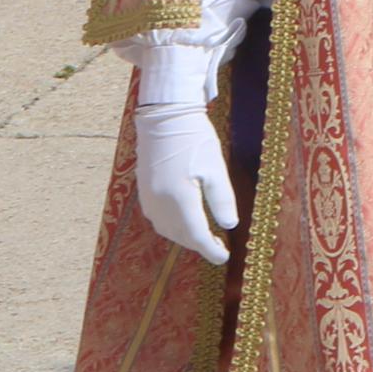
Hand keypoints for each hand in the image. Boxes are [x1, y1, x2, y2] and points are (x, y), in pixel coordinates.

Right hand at [131, 99, 239, 265]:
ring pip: (166, 229)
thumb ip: (221, 199)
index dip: (211, 250)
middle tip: (217, 247)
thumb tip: (229, 224)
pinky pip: (157, 218)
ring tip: (202, 235)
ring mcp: (148, 196)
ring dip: (184, 237)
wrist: (164, 114)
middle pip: (180, 235)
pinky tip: (183, 220)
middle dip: (199, 245)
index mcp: (179, 197)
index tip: (224, 257)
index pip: (197, 235)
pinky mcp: (143, 189)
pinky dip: (172, 225)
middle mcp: (160, 201)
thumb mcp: (215, 167)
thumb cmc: (194, 137)